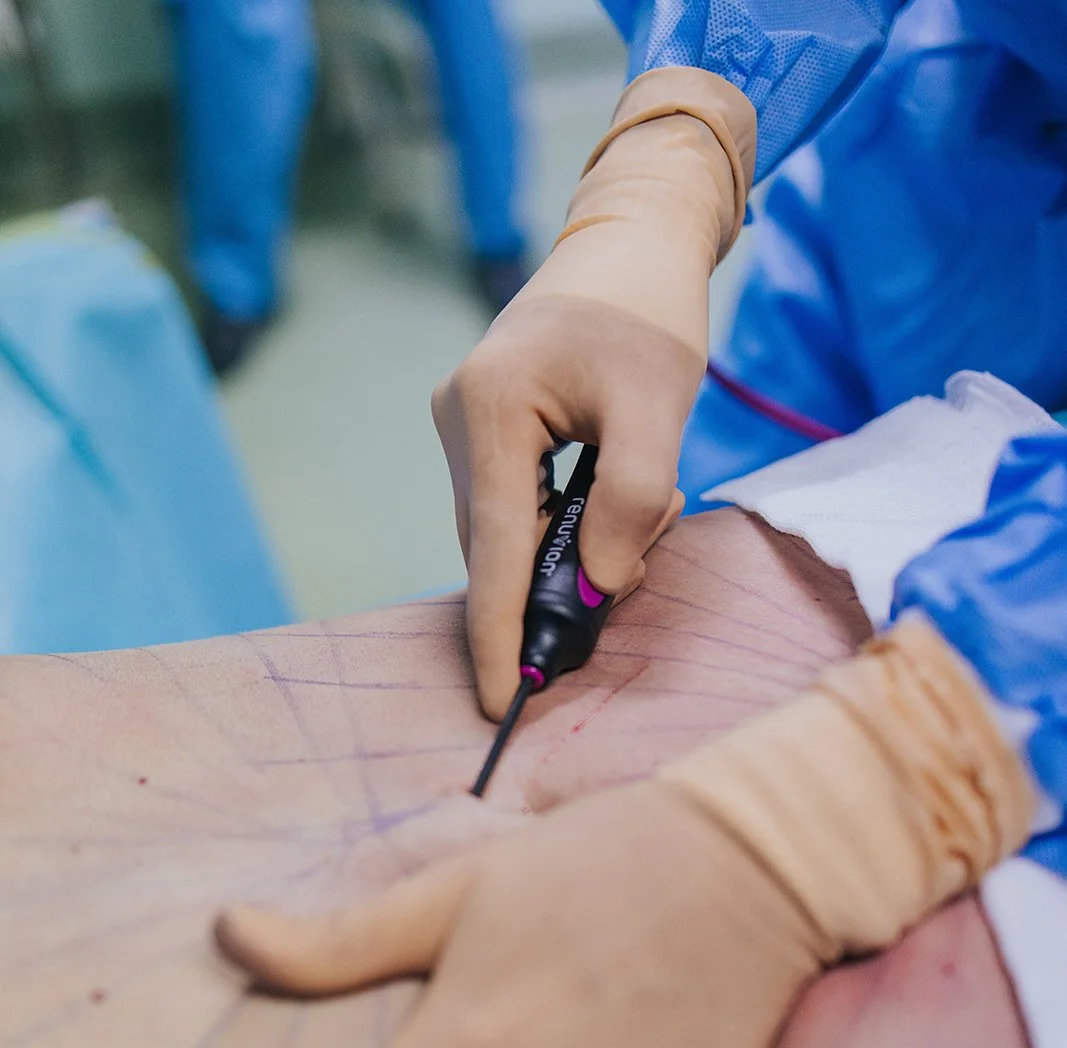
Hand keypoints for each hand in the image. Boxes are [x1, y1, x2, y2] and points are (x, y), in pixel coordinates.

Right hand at [433, 67, 754, 718]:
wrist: (633, 240)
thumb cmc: (651, 311)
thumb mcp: (658, 406)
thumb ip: (629, 502)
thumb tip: (595, 588)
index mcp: (491, 408)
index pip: (495, 551)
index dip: (500, 634)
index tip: (501, 703)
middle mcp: (459, 418)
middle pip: (497, 548)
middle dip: (548, 594)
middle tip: (613, 600)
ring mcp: (464, 423)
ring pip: (508, 533)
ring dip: (563, 557)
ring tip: (632, 528)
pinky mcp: (483, 429)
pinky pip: (516, 508)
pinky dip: (560, 530)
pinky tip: (603, 514)